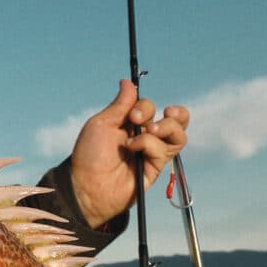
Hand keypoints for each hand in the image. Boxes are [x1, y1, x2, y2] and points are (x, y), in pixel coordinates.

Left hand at [69, 79, 188, 227]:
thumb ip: (120, 104)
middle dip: (174, 113)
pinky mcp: (156, 167)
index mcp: (131, 124)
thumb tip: (128, 81)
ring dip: (168, 127)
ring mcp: (152, 152)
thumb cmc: (89, 155)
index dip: (145, 107)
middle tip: (149, 120)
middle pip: (176, 119)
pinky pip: (165, 149)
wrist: (87, 185)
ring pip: (179, 134)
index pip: (150, 107)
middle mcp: (145, 136)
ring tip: (150, 131)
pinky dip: (150, 144)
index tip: (132, 115)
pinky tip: (134, 149)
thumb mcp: (102, 123)